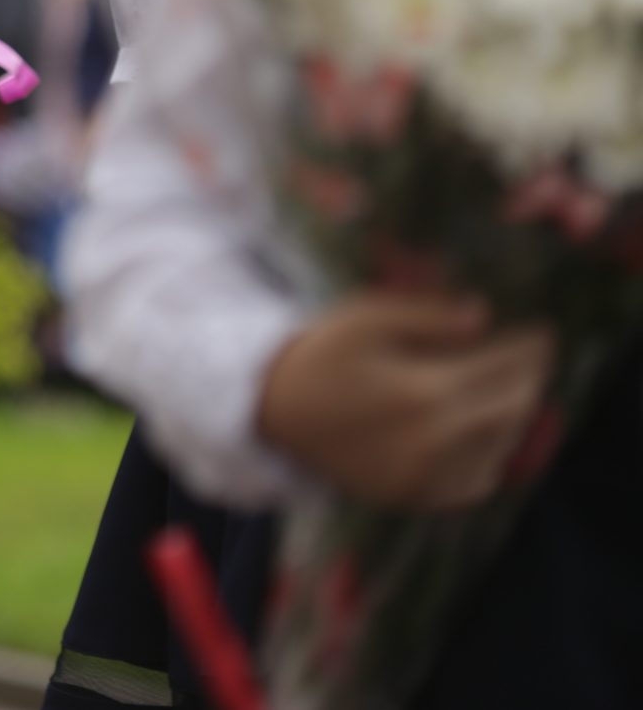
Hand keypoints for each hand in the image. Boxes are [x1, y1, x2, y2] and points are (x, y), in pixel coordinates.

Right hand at [258, 291, 557, 510]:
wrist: (270, 411)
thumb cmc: (319, 355)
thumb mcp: (364, 317)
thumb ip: (427, 314)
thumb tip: (483, 316)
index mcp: (424, 392)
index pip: (504, 369)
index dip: (530, 348)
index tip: (542, 333)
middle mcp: (434, 442)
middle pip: (513, 410)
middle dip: (529, 380)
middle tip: (532, 360)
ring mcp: (426, 475)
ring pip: (501, 447)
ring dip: (512, 417)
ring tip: (507, 391)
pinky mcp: (415, 496)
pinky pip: (476, 482)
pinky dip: (490, 457)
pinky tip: (480, 434)